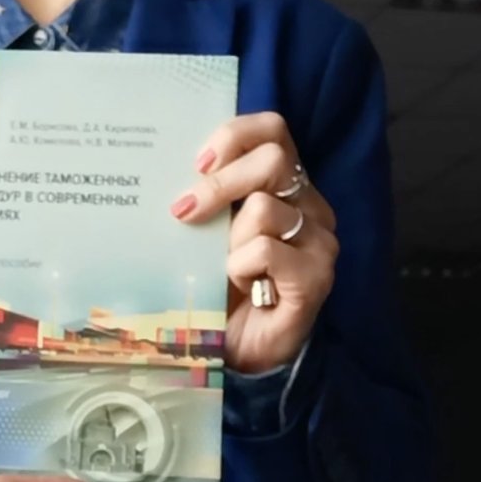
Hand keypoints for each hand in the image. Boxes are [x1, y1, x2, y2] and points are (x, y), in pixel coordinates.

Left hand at [170, 112, 337, 373]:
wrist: (237, 351)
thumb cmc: (220, 288)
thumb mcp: (207, 233)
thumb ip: (203, 197)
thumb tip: (162, 165)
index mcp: (286, 187)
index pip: (273, 131)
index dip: (235, 135)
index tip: (198, 163)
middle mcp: (310, 208)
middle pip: (272, 160)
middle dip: (219, 184)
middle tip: (184, 212)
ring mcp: (318, 242)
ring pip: (264, 208)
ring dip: (229, 239)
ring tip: (223, 268)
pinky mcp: (316, 277)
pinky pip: (266, 249)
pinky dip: (240, 266)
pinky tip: (239, 285)